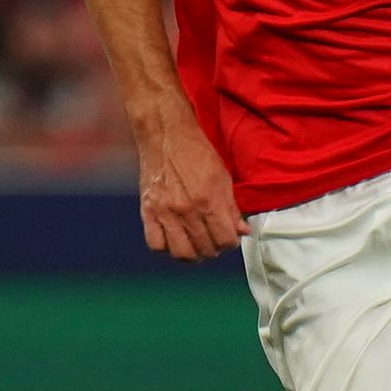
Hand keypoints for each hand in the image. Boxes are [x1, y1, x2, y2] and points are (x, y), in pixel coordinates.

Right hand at [138, 116, 246, 261]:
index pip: (226, 240)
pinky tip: (174, 237)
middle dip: (214, 248)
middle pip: (205, 249)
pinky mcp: (148, 211)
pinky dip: (166, 246)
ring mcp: (165, 213)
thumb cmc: (196, 153)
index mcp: (209, 201)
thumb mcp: (222, 177)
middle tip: (214, 240)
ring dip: (192, 254)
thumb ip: (232, 208)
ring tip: (196, 243)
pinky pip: (155, 244)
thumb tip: (243, 231)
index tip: (229, 236)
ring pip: (181, 253)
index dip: (231, 241)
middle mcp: (187, 211)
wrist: (166, 135)